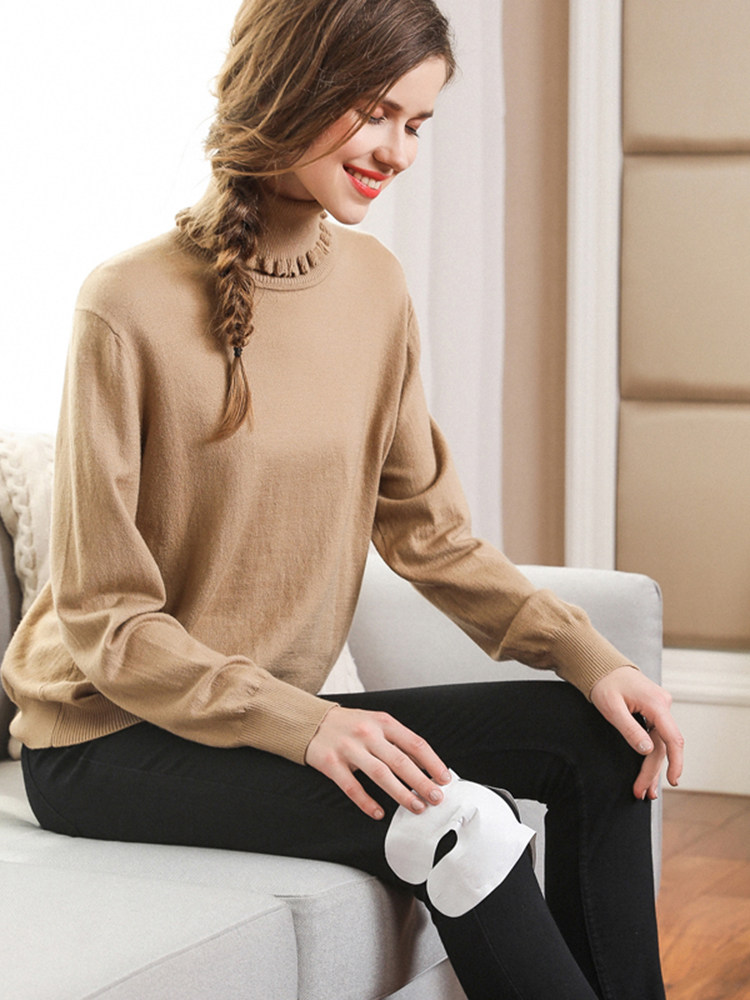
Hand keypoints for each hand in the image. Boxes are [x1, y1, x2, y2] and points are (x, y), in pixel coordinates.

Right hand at [305, 705, 451, 819]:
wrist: (311, 721)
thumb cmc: (350, 725)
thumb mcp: (376, 723)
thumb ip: (398, 741)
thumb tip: (425, 766)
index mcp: (383, 722)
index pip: (414, 743)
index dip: (432, 762)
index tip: (444, 778)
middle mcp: (367, 733)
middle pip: (400, 761)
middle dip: (421, 781)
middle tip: (436, 798)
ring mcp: (348, 748)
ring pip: (380, 774)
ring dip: (401, 793)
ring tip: (416, 806)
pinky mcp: (330, 763)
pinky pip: (352, 786)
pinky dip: (367, 802)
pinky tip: (379, 813)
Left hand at [590, 666, 683, 799]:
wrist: (603, 666)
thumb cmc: (605, 684)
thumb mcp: (612, 708)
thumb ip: (630, 729)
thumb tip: (647, 750)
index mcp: (657, 704)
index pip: (672, 738)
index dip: (675, 762)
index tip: (673, 781)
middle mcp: (663, 705)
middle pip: (663, 746)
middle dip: (653, 771)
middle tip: (642, 792)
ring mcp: (661, 708)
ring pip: (660, 744)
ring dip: (653, 767)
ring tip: (645, 790)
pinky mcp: (655, 711)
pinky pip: (657, 736)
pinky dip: (652, 754)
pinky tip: (650, 772)